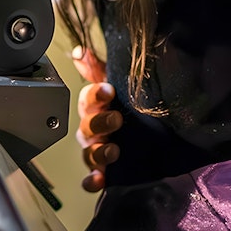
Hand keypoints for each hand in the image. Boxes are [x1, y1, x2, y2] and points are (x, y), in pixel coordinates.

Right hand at [72, 46, 121, 192]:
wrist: (150, 137)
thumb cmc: (126, 107)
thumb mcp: (118, 83)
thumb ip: (99, 68)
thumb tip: (80, 50)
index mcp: (95, 108)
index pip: (88, 99)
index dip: (96, 94)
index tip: (108, 90)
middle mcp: (92, 129)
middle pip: (87, 126)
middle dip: (100, 123)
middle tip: (116, 119)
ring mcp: (96, 151)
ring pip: (89, 153)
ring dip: (99, 152)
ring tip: (113, 150)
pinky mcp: (103, 172)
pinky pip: (91, 179)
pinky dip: (92, 180)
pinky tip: (99, 180)